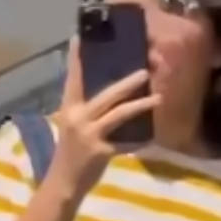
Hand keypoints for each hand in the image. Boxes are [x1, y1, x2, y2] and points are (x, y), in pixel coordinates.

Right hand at [50, 39, 159, 198]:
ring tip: (157, 97)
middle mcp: (77, 117)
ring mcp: (89, 135)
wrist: (63, 182)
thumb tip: (106, 93)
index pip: (73, 78)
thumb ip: (84, 108)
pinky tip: (152, 136)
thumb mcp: (72, 125)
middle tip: (144, 70)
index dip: (77, 59)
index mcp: (69, 108)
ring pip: (118, 115)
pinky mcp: (100, 152)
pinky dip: (139, 140)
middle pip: (105, 94)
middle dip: (126, 83)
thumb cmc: (70, 152)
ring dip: (139, 105)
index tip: (81, 38)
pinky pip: (126, 144)